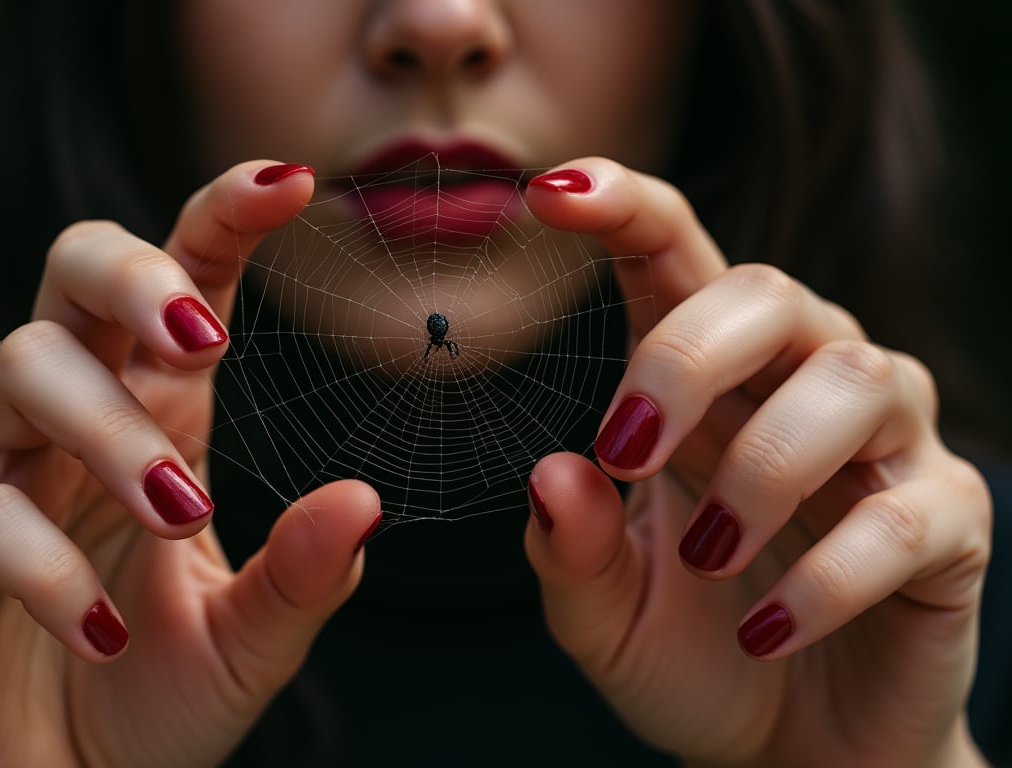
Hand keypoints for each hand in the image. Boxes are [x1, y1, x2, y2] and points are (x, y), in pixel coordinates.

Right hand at [0, 162, 381, 766]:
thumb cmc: (152, 696)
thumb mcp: (249, 641)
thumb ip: (305, 576)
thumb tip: (364, 500)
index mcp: (156, 410)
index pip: (182, 280)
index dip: (223, 218)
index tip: (291, 182)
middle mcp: (66, 412)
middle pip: (71, 269)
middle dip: (132, 277)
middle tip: (204, 343)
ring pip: (20, 372)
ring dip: (110, 435)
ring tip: (184, 514)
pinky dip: (44, 567)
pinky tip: (103, 631)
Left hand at [522, 159, 991, 765]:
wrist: (791, 746)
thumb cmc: (691, 651)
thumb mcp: (603, 614)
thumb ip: (570, 551)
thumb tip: (554, 473)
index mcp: (705, 383)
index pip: (674, 259)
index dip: (623, 209)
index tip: (551, 192)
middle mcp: (800, 384)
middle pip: (770, 292)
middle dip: (689, 356)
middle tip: (626, 449)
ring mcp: (884, 446)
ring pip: (856, 380)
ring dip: (763, 469)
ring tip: (707, 556)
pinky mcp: (947, 523)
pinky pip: (907, 517)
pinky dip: (830, 575)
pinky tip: (765, 629)